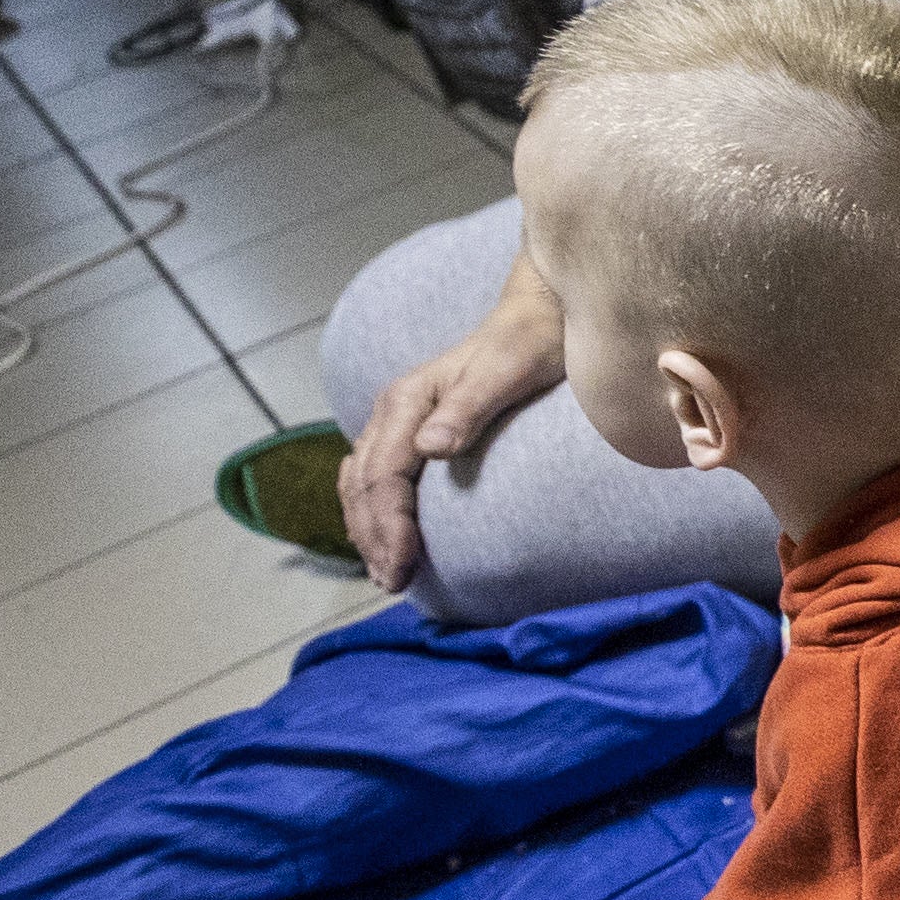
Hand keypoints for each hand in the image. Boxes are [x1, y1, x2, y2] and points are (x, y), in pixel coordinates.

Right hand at [344, 262, 568, 592]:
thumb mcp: (507, 371)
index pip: (383, 476)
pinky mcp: (409, 429)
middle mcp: (393, 411)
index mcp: (407, 400)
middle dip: (373, 538)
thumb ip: (469, 408)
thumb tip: (429, 448)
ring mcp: (397, 420)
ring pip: (360, 484)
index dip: (388, 525)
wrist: (539, 315)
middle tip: (392, 584)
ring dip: (367, 531)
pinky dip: (374, 513)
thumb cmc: (531, 343)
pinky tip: (389, 540)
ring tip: (386, 574)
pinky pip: (375, 477)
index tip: (402, 565)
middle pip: (363, 485)